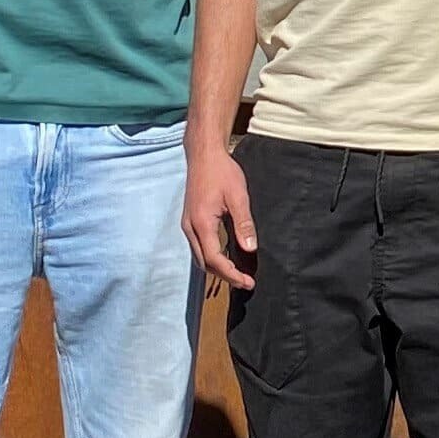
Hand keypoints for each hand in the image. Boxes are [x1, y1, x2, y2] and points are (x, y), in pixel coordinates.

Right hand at [183, 143, 257, 290]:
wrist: (203, 155)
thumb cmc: (221, 172)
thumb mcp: (238, 196)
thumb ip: (244, 223)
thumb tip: (250, 248)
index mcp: (201, 223)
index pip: (214, 259)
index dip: (231, 274)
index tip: (248, 282)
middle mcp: (190, 228)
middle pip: (204, 263)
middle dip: (224, 275)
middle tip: (246, 281)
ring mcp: (188, 225)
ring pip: (200, 257)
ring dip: (218, 268)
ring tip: (239, 273)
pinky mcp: (191, 221)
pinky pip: (200, 247)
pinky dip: (213, 256)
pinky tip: (228, 257)